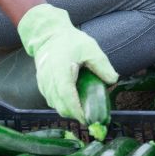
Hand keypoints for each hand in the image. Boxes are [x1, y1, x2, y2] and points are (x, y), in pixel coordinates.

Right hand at [16, 4, 117, 122]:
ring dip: (68, 110)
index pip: (67, 95)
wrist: (49, 36)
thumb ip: (102, 66)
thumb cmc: (71, 42)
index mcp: (61, 70)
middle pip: (59, 105)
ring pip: (54, 105)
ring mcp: (42, 83)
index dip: (76, 109)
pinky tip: (73, 102)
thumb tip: (113, 81)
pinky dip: (61, 104)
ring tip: (83, 110)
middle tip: (90, 116)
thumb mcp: (91, 49)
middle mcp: (48, 79)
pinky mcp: (41, 85)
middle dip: (74, 114)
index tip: (86, 119)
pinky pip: (51, 100)